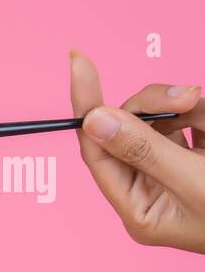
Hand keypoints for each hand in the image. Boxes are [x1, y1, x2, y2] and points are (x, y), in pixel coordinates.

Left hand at [70, 49, 204, 252]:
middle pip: (129, 127)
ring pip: (164, 117)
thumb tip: (94, 119)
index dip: (86, 105)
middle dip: (156, 104)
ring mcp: (180, 171)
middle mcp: (153, 191)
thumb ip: (145, 150)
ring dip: (192, 107)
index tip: (79, 62)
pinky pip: (194, 118)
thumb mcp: (194, 181)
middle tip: (191, 97)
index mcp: (139, 209)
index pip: (96, 151)